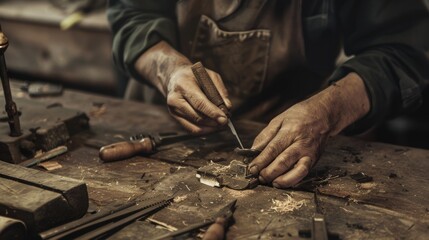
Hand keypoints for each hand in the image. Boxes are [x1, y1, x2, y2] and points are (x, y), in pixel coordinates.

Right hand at [166, 65, 230, 132]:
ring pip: (195, 127)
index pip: (199, 103)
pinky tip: (213, 127)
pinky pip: (191, 129)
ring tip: (221, 125)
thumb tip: (227, 107)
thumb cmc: (194, 76)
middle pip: (197, 117)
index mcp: (183, 85)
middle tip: (226, 122)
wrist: (175, 77)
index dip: (213, 113)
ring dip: (210, 128)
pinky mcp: (175, 117)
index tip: (224, 119)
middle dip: (214, 122)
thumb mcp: (209, 75)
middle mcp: (175, 99)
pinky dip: (204, 130)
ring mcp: (173, 110)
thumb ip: (220, 90)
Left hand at [248, 73, 369, 187]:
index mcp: (291, 131)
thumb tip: (252, 151)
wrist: (324, 115)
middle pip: (284, 161)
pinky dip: (294, 180)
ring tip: (271, 183)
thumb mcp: (279, 120)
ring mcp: (310, 153)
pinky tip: (283, 183)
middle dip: (269, 172)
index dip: (261, 160)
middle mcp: (301, 143)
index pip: (273, 149)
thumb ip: (265, 136)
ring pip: (297, 171)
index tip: (252, 168)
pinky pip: (304, 174)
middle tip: (258, 177)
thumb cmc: (300, 116)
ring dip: (283, 180)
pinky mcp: (314, 160)